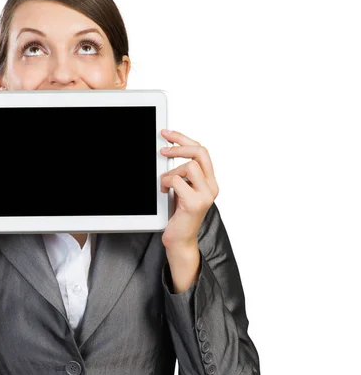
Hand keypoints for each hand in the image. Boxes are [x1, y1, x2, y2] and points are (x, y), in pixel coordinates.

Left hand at [159, 129, 218, 249]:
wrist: (180, 240)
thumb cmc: (179, 215)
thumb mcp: (182, 189)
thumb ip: (182, 174)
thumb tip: (168, 151)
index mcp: (210, 181)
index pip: (201, 151)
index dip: (183, 139)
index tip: (168, 134)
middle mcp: (212, 186)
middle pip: (200, 152)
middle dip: (179, 146)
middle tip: (163, 149)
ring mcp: (205, 195)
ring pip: (188, 166)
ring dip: (171, 172)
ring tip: (165, 184)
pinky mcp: (194, 203)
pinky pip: (176, 181)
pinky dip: (165, 183)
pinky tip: (164, 192)